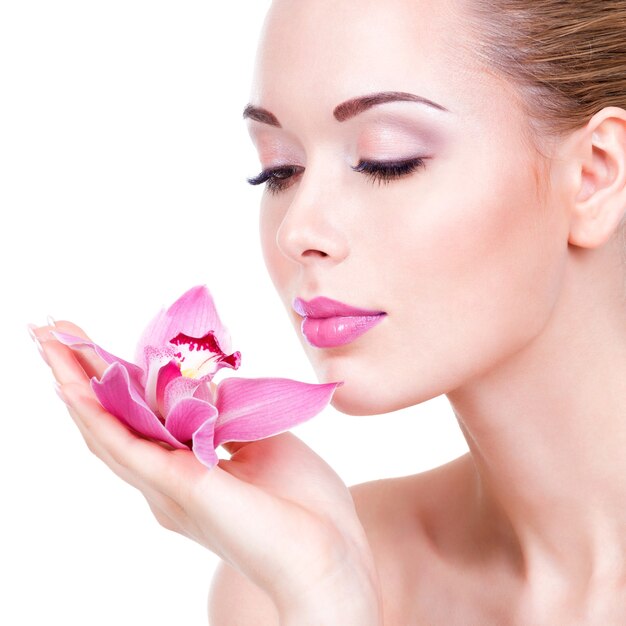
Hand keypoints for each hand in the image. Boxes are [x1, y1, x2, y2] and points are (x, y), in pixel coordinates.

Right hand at [33, 321, 381, 616]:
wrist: (331, 554)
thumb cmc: (304, 505)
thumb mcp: (265, 442)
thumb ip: (228, 416)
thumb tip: (209, 382)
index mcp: (189, 471)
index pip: (142, 417)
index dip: (116, 381)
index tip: (96, 343)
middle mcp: (167, 481)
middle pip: (114, 421)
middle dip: (81, 375)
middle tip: (52, 333)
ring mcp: (167, 488)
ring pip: (108, 431)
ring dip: (75, 385)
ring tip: (48, 345)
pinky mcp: (178, 489)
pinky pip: (126, 448)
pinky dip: (95, 416)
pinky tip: (72, 388)